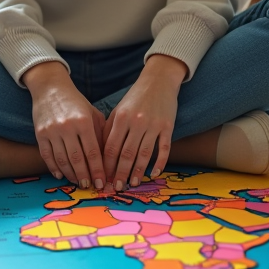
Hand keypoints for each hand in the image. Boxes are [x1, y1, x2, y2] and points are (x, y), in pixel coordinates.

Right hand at [24, 61, 106, 189]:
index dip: (98, 170)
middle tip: (90, 187)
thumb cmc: (76, 102)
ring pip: (61, 160)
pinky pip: (47, 156)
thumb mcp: (93, 113)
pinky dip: (54, 168)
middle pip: (77, 159)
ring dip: (70, 174)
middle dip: (85, 176)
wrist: (50, 88)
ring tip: (78, 182)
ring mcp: (51, 131)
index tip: (102, 182)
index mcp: (83, 121)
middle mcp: (67, 127)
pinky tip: (61, 175)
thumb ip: (100, 133)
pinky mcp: (40, 134)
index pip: (92, 152)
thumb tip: (107, 158)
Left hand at [103, 54, 185, 190]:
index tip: (104, 178)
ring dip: (138, 172)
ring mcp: (153, 125)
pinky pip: (164, 148)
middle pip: (126, 154)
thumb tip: (100, 154)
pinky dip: (160, 163)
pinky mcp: (168, 126)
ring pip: (144, 154)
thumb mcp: (118, 110)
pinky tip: (154, 173)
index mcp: (121, 118)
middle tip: (117, 188)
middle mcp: (136, 122)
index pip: (111, 147)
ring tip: (133, 184)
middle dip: (121, 173)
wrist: (159, 81)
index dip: (106, 165)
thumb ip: (109, 129)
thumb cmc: (135, 97)